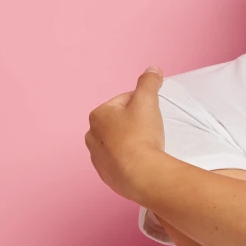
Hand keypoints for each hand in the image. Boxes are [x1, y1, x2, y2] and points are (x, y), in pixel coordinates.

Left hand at [85, 67, 166, 202]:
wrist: (141, 174)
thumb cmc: (140, 136)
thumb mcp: (147, 101)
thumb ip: (149, 82)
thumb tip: (152, 69)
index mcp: (98, 115)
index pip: (124, 101)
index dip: (142, 103)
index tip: (153, 112)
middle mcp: (92, 136)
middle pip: (119, 123)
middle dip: (134, 123)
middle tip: (151, 129)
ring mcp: (98, 158)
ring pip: (119, 143)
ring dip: (132, 142)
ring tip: (148, 146)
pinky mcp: (106, 175)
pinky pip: (120, 162)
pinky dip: (130, 160)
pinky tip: (143, 160)